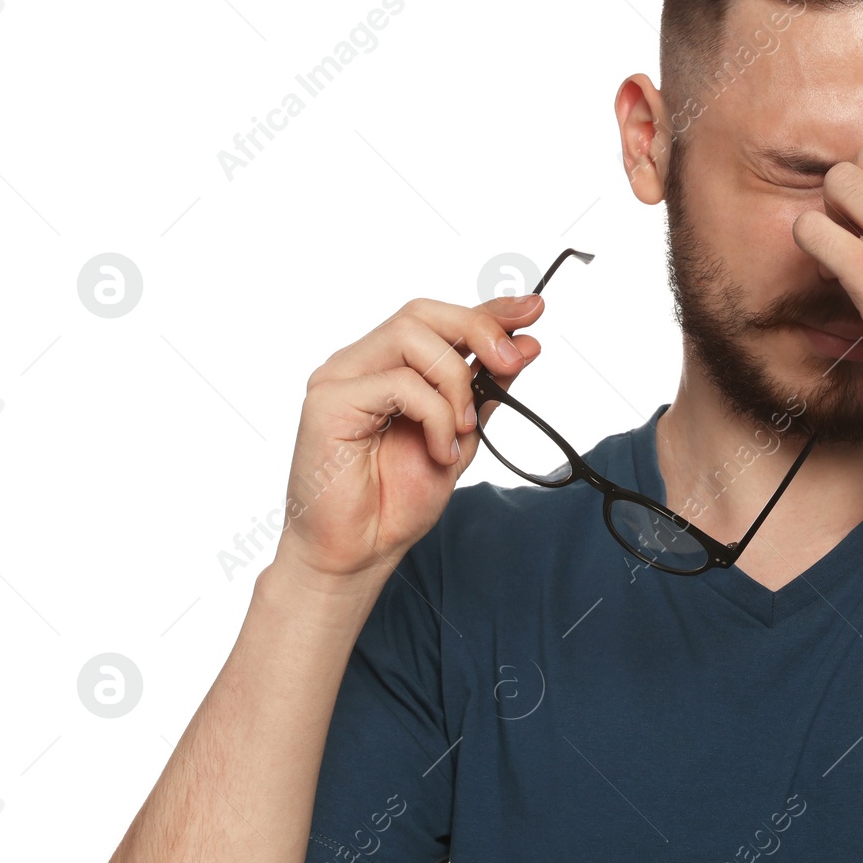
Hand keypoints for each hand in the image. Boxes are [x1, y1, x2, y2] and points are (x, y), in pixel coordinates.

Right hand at [275, 292, 543, 581]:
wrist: (357, 553)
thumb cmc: (395, 502)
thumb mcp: (460, 438)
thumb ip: (485, 392)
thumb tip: (524, 346)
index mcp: (387, 368)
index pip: (439, 320)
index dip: (488, 311)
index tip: (534, 309)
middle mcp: (360, 364)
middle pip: (422, 314)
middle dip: (478, 330)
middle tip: (512, 363)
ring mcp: (339, 378)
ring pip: (411, 336)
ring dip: (455, 383)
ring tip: (462, 430)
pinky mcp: (327, 401)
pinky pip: (398, 382)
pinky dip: (435, 415)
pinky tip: (439, 451)